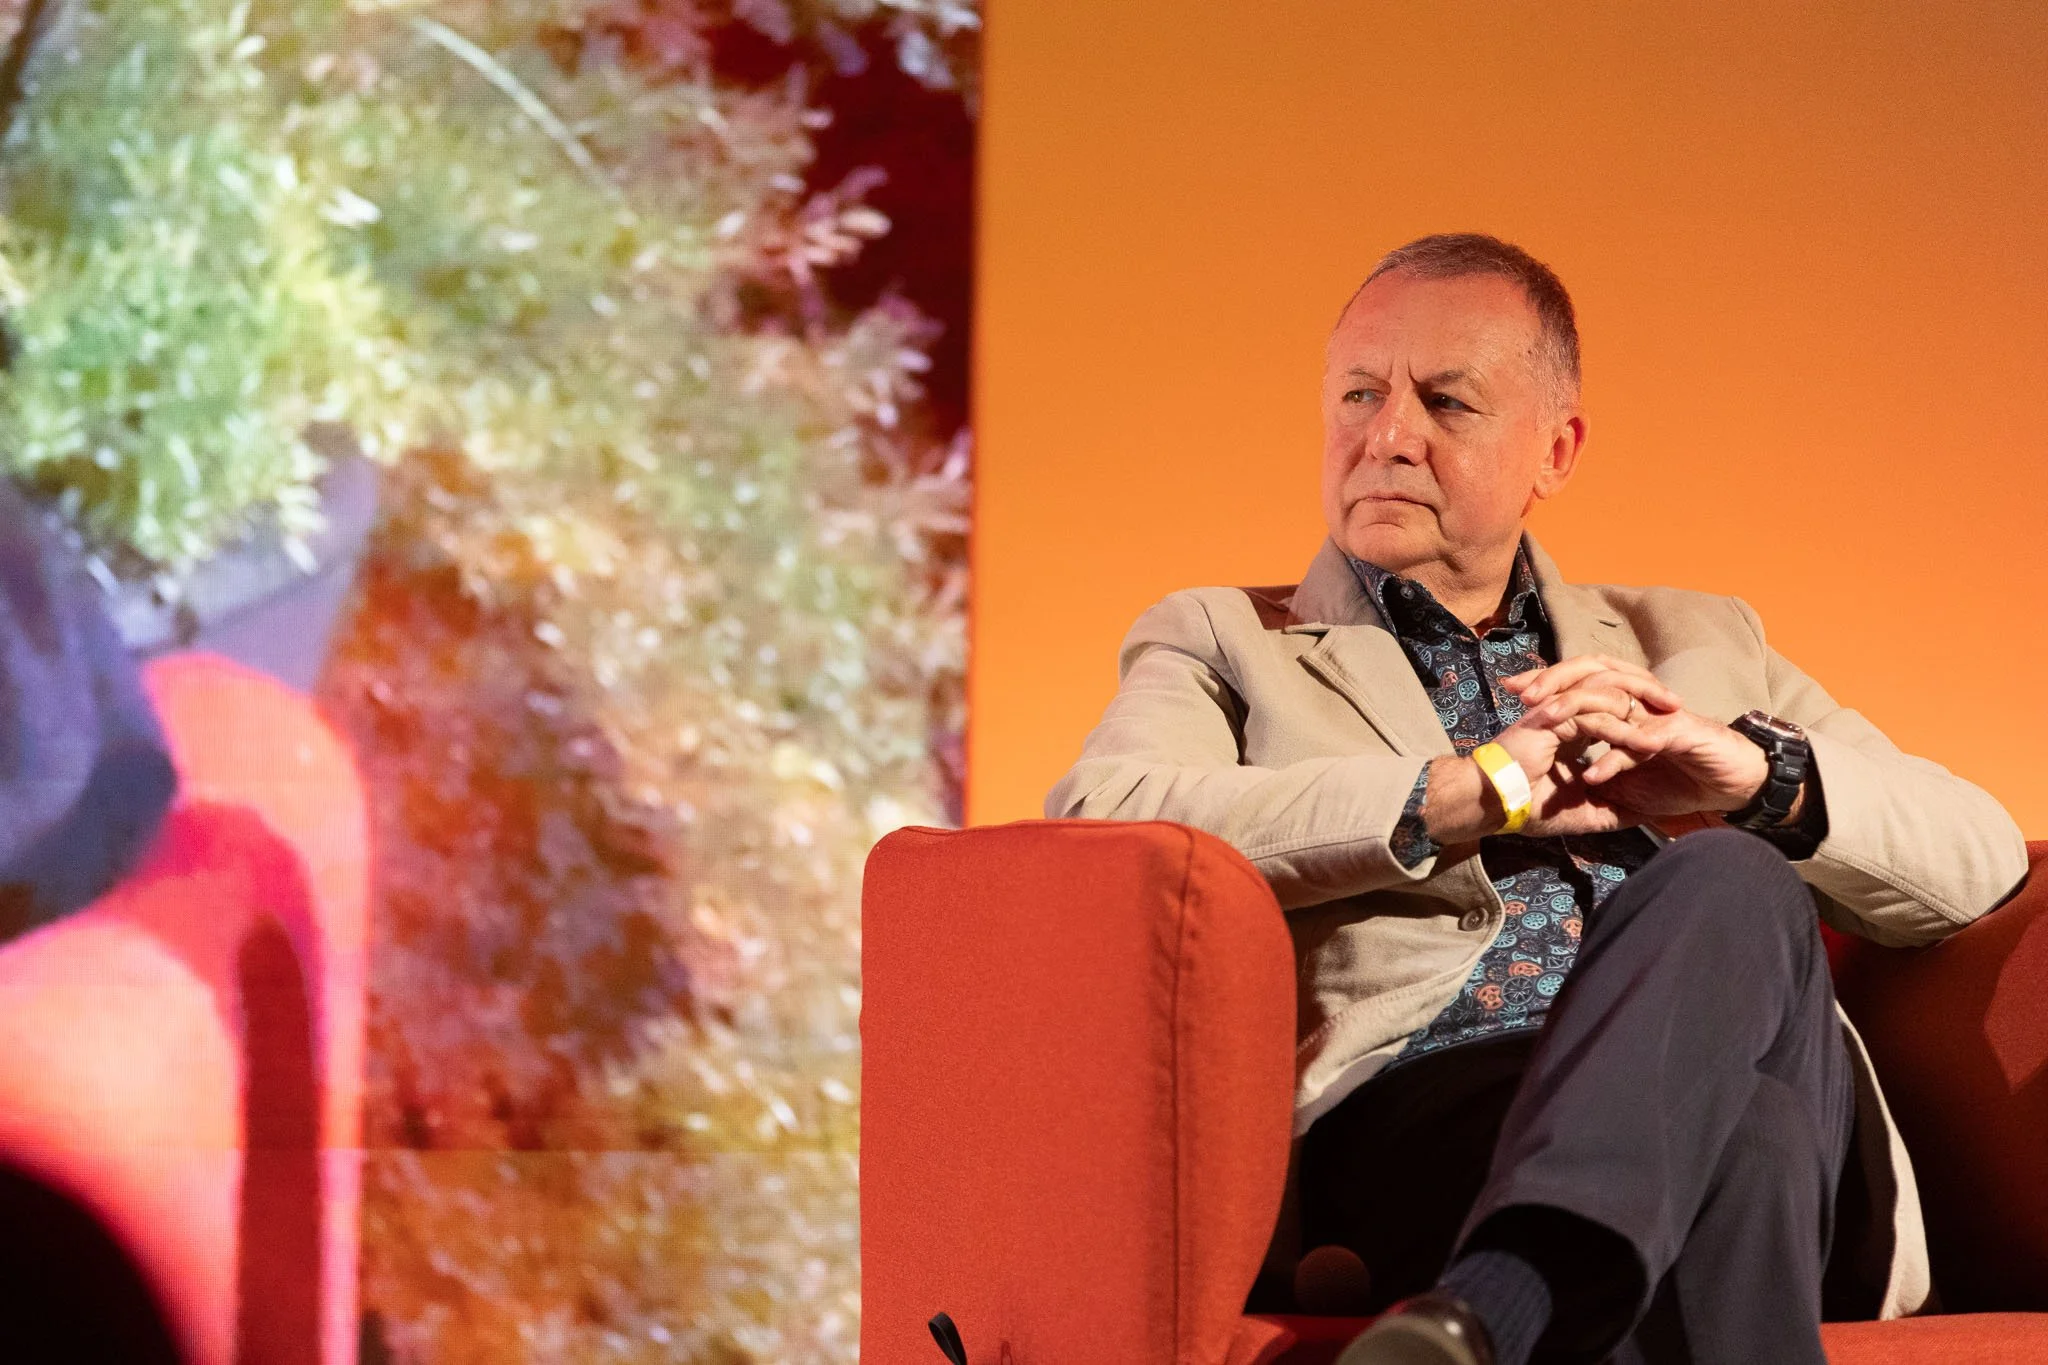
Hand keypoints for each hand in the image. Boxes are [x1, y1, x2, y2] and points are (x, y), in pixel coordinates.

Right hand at [1471, 656, 1685, 836]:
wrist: (1493, 805)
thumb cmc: (1529, 807)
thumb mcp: (1583, 809)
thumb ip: (1613, 807)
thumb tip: (1645, 816)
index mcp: (1570, 724)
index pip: (1612, 700)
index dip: (1641, 705)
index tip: (1671, 718)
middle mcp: (1564, 709)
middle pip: (1614, 683)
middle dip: (1649, 690)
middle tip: (1678, 705)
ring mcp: (1557, 709)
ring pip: (1608, 691)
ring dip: (1642, 705)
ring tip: (1672, 719)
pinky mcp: (1552, 717)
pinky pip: (1596, 714)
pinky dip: (1623, 729)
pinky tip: (1647, 742)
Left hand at [1511, 664, 1771, 821]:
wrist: (1736, 785)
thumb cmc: (1685, 780)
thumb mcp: (1630, 785)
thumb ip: (1601, 776)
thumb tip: (1567, 782)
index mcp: (1625, 711)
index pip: (1582, 686)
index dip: (1549, 685)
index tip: (1512, 691)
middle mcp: (1639, 705)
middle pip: (1591, 679)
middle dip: (1554, 684)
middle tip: (1522, 696)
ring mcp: (1658, 716)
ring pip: (1611, 701)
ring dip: (1576, 711)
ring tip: (1544, 723)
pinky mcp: (1677, 733)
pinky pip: (1639, 742)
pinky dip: (1614, 758)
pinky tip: (1592, 774)